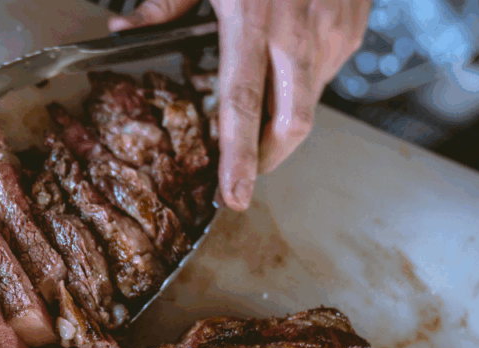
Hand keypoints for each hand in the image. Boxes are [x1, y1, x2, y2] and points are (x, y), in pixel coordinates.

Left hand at [110, 0, 368, 210]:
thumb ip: (163, 3)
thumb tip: (123, 29)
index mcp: (252, 20)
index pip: (242, 106)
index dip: (238, 159)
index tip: (232, 196)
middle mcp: (299, 32)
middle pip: (292, 122)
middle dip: (268, 159)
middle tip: (242, 177)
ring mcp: (334, 28)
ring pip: (311, 99)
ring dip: (283, 116)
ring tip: (256, 108)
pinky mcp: (355, 23)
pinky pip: (328, 70)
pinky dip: (303, 81)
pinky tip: (283, 65)